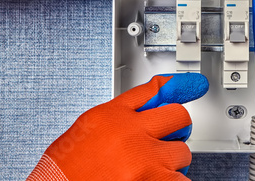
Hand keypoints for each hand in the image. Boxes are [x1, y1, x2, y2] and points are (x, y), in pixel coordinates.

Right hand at [27, 73, 208, 180]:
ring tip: (151, 169)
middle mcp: (130, 131)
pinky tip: (154, 180)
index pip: (150, 90)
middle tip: (169, 138)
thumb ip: (113, 119)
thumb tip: (141, 115)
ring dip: (171, 162)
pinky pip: (180, 179)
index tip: (192, 84)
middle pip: (177, 116)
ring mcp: (144, 157)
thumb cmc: (62, 172)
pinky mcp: (153, 180)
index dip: (174, 86)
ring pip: (182, 151)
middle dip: (177, 128)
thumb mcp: (84, 132)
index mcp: (110, 116)